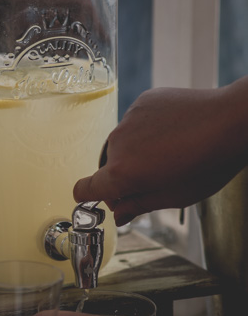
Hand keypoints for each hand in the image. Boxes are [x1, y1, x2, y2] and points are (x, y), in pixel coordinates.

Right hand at [73, 79, 247, 225]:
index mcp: (122, 173)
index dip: (90, 196)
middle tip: (159, 174)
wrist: (231, 120)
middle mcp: (117, 144)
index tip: (102, 197)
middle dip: (128, 173)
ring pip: (124, 143)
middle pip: (110, 166)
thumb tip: (119, 213)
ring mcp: (128, 120)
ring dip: (139, 149)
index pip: (83, 189)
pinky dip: (148, 128)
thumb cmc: (209, 163)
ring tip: (172, 149)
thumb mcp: (175, 196)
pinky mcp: (141, 102)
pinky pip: (136, 121)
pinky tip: (173, 130)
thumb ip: (139, 205)